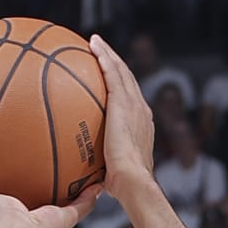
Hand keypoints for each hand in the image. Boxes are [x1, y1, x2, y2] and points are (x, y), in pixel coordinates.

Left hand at [86, 35, 152, 202]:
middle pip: (128, 79)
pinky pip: (112, 73)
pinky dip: (104, 57)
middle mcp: (141, 110)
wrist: (133, 180)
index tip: (109, 78)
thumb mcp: (112, 172)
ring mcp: (134, 104)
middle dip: (115, 63)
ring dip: (108, 54)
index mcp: (140, 124)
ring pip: (121, 70)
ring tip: (95, 41)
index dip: (121, 86)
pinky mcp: (123, 102)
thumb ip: (101, 166)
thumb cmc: (123, 185)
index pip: (130, 99)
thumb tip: (86, 179)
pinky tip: (93, 45)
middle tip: (101, 51)